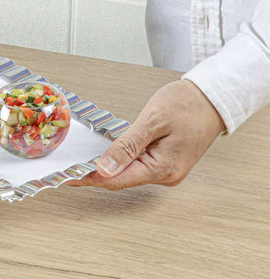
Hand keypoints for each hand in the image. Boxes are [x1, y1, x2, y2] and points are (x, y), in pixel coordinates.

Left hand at [66, 80, 225, 189]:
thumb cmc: (188, 104)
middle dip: (93, 174)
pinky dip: (119, 160)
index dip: (89, 178)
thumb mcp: (152, 121)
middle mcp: (166, 175)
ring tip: (79, 161)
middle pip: (121, 179)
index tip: (66, 176)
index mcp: (163, 169)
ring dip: (105, 167)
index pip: (117, 180)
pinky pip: (137, 164)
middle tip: (66, 168)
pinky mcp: (166, 161)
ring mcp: (167, 169)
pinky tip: (104, 155)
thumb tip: (104, 167)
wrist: (212, 98)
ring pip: (128, 172)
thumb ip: (127, 146)